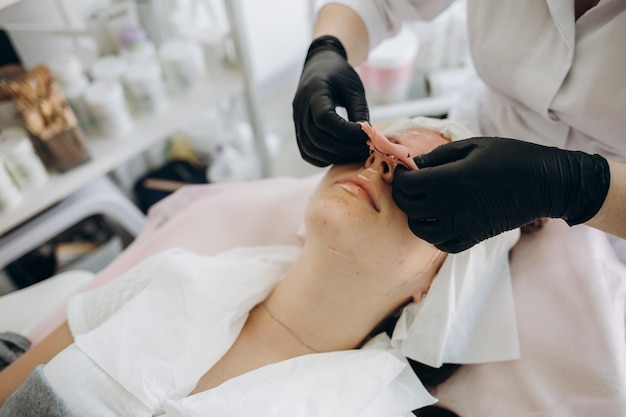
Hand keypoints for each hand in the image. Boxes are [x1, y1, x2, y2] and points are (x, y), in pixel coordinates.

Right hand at [292, 35, 369, 166]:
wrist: (319, 66)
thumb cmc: (339, 74)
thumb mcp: (354, 87)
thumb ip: (359, 111)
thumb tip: (366, 137)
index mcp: (314, 92)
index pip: (325, 120)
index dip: (346, 132)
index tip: (365, 134)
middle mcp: (301, 108)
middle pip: (317, 138)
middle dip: (344, 148)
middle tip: (365, 149)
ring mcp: (296, 120)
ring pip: (310, 148)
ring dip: (334, 156)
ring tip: (355, 154)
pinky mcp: (298, 129)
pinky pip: (306, 151)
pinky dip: (322, 159)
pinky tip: (340, 156)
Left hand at [392, 137, 610, 252]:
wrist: (545, 183)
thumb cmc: (510, 157)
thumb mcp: (472, 146)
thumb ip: (438, 156)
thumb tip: (412, 165)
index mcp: (450, 180)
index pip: (407, 185)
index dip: (400, 177)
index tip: (405, 171)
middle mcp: (452, 206)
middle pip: (408, 207)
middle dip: (402, 194)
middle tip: (408, 185)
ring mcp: (462, 226)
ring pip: (420, 230)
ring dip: (415, 216)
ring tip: (422, 204)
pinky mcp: (473, 238)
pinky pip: (442, 245)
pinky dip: (434, 235)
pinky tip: (438, 221)